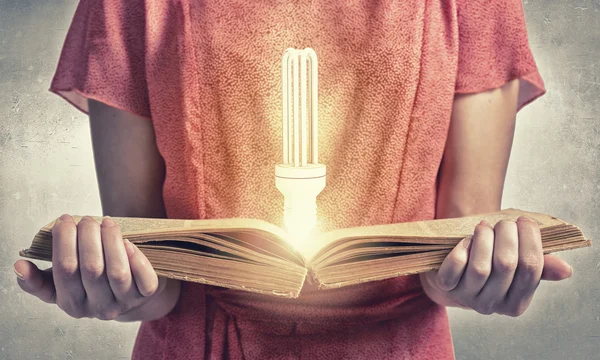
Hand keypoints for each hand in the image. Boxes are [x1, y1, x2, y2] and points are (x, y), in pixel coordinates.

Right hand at [14, 214, 179, 320]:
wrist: (128, 295)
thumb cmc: (90, 283)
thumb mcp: (60, 286)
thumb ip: (38, 280)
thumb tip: (18, 266)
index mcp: (72, 304)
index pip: (65, 271)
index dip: (63, 242)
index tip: (63, 220)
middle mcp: (99, 308)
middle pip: (91, 269)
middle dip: (87, 237)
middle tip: (86, 219)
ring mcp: (125, 302)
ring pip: (117, 272)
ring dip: (110, 241)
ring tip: (106, 222)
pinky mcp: (146, 294)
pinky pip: (145, 279)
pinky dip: (136, 258)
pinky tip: (127, 241)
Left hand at [420, 216, 572, 315]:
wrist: (452, 270)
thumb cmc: (489, 262)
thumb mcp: (516, 264)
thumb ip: (540, 266)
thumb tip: (565, 270)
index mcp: (516, 303)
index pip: (532, 269)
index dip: (531, 240)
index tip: (526, 221)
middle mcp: (491, 305)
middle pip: (507, 265)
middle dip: (508, 235)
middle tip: (505, 222)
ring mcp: (466, 297)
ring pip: (481, 267)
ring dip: (485, 239)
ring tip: (485, 226)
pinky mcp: (445, 286)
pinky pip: (454, 267)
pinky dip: (462, 249)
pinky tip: (467, 239)